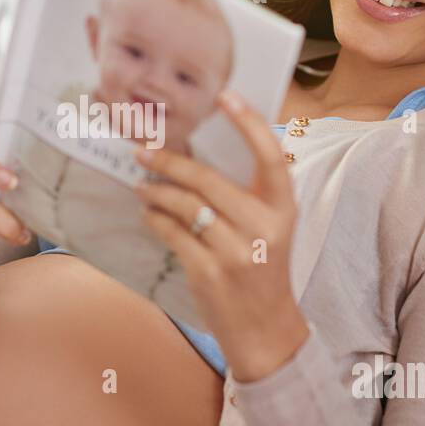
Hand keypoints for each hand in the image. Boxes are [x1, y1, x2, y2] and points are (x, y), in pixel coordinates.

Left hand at [133, 90, 308, 381]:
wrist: (266, 329)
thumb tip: (197, 153)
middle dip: (169, 161)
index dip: (250, 122)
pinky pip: (173, 235)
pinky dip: (156, 220)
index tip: (225, 96)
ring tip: (141, 185)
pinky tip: (149, 214)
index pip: (271, 155)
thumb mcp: (271, 228)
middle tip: (142, 150)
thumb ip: (247, 194)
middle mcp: (264, 226)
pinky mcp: (210, 273)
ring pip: (186, 206)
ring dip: (156, 192)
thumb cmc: (264, 269)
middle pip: (208, 180)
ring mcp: (236, 252)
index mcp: (283, 208)